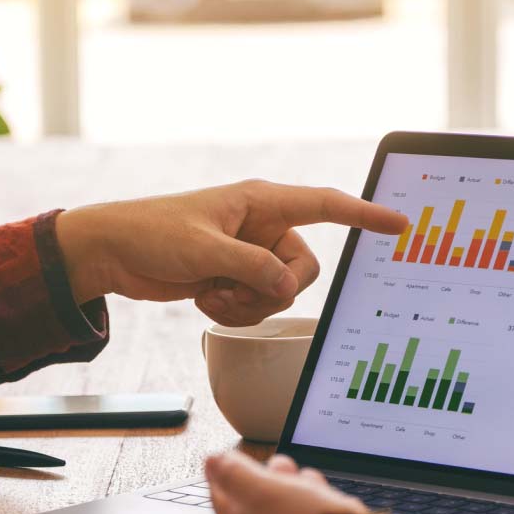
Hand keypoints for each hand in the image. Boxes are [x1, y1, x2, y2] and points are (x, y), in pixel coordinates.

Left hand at [55, 180, 407, 326]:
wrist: (113, 252)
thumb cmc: (152, 233)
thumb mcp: (204, 250)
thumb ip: (252, 268)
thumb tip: (287, 288)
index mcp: (261, 202)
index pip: (325, 205)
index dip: (364, 215)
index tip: (400, 224)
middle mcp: (261, 228)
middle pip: (303, 270)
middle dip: (271, 289)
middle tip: (232, 286)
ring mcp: (248, 256)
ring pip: (279, 294)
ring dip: (246, 304)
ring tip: (209, 291)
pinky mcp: (233, 279)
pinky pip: (255, 307)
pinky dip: (232, 311)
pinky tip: (202, 299)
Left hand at [206, 452, 365, 513]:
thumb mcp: (265, 492)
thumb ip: (237, 476)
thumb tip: (212, 461)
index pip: (222, 501)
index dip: (221, 476)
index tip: (220, 460)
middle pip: (256, 506)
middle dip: (268, 479)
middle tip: (279, 465)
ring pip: (286, 513)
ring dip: (295, 489)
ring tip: (308, 477)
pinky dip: (315, 506)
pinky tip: (326, 497)